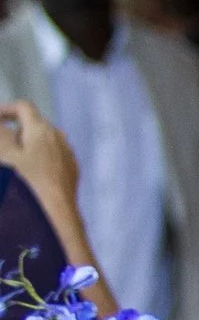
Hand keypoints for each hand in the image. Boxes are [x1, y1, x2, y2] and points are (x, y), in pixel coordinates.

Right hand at [0, 100, 79, 215]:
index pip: (24, 107)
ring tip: (14, 160)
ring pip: (44, 141)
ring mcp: (67, 154)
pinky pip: (53, 156)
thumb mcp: (5, 154)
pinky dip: (39, 157)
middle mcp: (59, 137)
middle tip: (2, 145)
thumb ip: (0, 134)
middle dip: (14, 129)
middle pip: (34, 124)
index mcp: (42, 129)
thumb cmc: (27, 182)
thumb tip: (1, 125)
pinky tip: (30, 173)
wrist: (56, 212)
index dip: (5, 109)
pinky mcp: (71, 170)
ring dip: (27, 144)